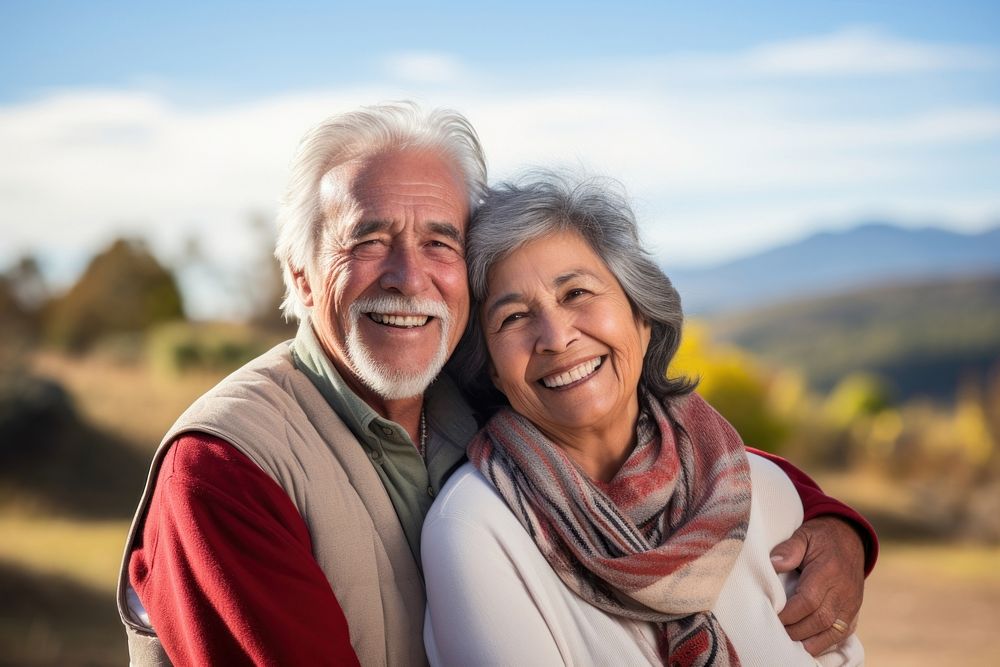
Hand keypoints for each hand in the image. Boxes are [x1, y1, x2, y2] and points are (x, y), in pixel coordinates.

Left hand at [770, 516, 864, 655]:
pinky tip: (808, 645)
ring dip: (810, 641)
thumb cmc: (821, 538)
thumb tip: (774, 563)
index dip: (789, 614)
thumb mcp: (803, 535)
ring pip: (833, 631)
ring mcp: (852, 603)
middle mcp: (843, 590)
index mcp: (828, 571)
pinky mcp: (854, 611)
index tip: (772, 616)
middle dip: (796, 630)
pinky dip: (826, 643)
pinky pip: (843, 633)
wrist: (850, 538)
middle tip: (776, 632)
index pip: (808, 600)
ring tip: (789, 643)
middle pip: (819, 620)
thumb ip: (789, 549)